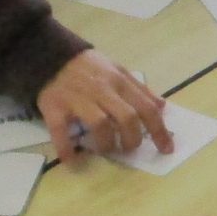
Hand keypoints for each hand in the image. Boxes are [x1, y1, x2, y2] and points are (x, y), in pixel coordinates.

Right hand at [36, 50, 169, 163]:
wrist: (50, 55)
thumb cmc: (89, 67)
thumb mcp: (118, 71)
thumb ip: (140, 89)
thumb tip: (162, 106)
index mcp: (119, 81)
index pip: (146, 108)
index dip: (159, 130)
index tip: (166, 148)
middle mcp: (102, 90)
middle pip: (127, 117)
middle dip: (133, 139)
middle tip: (128, 148)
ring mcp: (77, 98)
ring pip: (100, 124)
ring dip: (106, 143)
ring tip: (106, 149)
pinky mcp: (55, 106)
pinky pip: (61, 130)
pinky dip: (67, 149)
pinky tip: (74, 160)